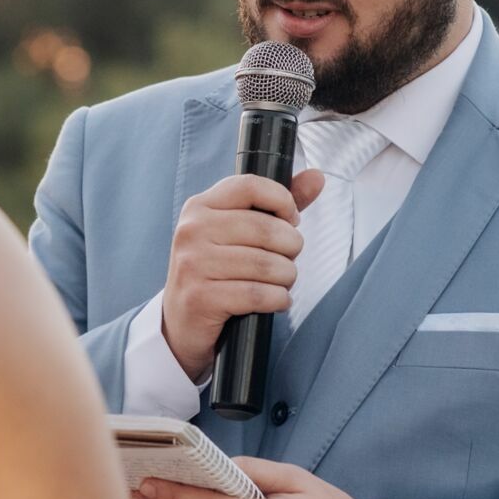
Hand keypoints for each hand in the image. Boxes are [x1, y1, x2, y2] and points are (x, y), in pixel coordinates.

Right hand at [161, 170, 326, 378]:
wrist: (180, 322)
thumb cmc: (217, 271)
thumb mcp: (238, 232)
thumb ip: (276, 204)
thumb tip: (317, 177)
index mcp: (200, 206)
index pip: (250, 186)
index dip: (282, 200)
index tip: (290, 219)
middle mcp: (192, 230)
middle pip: (266, 228)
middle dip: (290, 248)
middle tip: (287, 260)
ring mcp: (193, 264)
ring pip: (267, 265)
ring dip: (286, 278)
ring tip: (281, 283)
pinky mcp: (200, 297)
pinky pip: (258, 294)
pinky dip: (277, 300)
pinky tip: (274, 301)